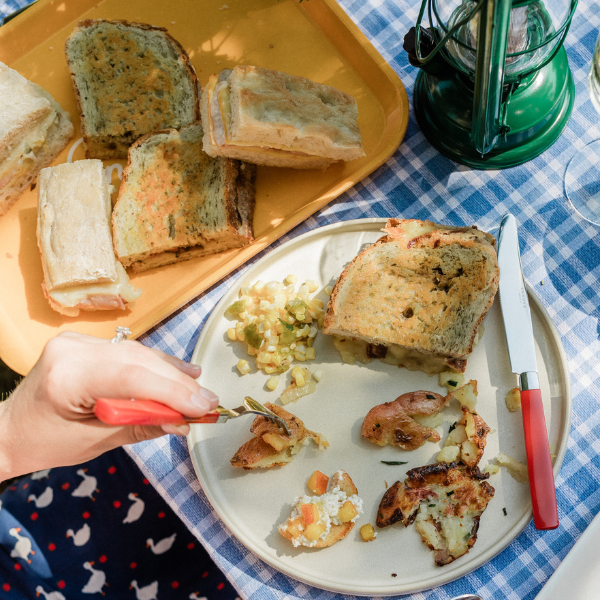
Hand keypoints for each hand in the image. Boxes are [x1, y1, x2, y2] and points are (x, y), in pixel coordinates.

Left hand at [0, 331, 218, 479]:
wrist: (12, 428)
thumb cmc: (46, 442)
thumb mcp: (95, 442)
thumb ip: (143, 426)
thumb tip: (184, 421)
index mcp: (66, 377)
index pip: (130, 377)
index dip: (172, 391)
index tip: (202, 408)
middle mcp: (71, 350)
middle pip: (139, 361)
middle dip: (178, 384)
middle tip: (208, 403)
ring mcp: (77, 341)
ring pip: (139, 353)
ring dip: (172, 372)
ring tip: (200, 391)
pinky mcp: (86, 342)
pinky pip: (130, 352)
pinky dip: (155, 365)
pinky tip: (181, 372)